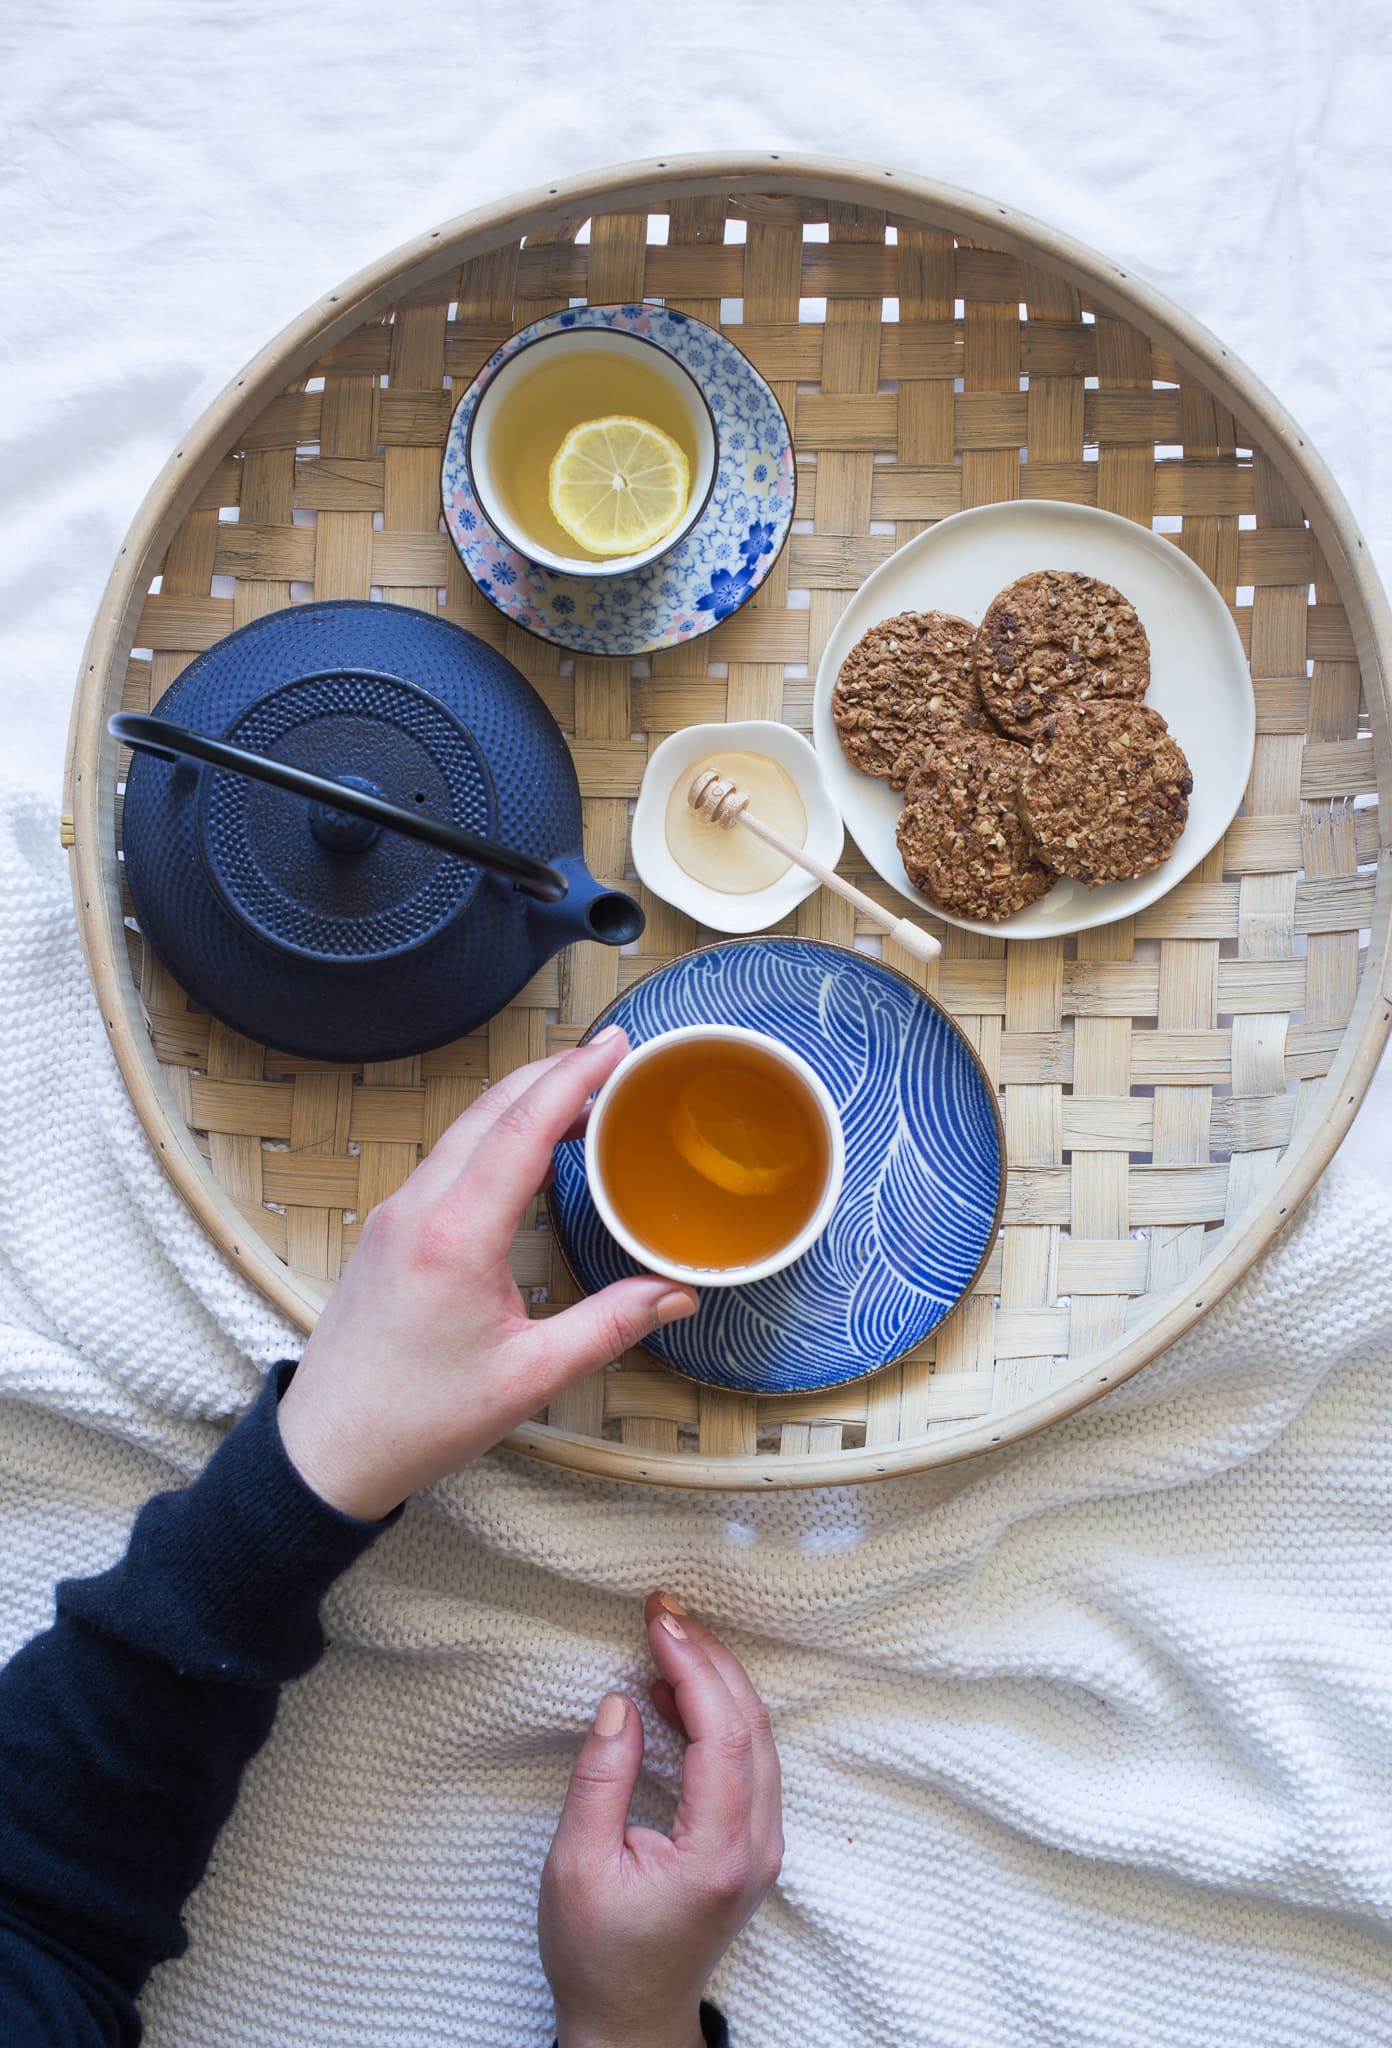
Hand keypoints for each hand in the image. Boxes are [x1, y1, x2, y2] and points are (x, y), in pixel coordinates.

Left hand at [276, 1028, 697, 1519]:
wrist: (327, 1449)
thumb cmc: (418, 1420)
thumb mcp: (530, 1378)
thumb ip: (610, 1326)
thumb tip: (675, 1291)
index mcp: (456, 1235)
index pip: (523, 1126)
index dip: (575, 1078)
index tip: (616, 1046)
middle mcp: (418, 1209)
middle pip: (491, 1110)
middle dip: (553, 1073)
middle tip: (611, 1057)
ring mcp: (394, 1215)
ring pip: (463, 1130)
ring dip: (522, 1103)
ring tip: (581, 1099)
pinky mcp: (386, 1231)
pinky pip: (446, 1159)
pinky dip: (493, 1135)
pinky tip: (527, 1153)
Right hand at [539, 1594, 782, 2047]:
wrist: (630, 2020)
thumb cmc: (596, 1955)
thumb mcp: (576, 1868)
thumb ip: (600, 1781)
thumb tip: (622, 1703)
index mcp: (717, 1854)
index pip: (721, 1735)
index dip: (693, 1666)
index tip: (659, 1619)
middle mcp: (755, 1847)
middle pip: (751, 1725)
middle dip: (708, 1657)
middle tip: (663, 1610)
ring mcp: (761, 1847)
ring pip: (757, 1738)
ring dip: (716, 1680)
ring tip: (667, 1636)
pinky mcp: (752, 1844)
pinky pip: (749, 1759)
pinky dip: (718, 1713)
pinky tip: (675, 1691)